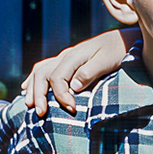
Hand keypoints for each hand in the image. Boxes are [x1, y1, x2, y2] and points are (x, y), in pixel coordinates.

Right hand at [22, 27, 136, 115]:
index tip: (71, 109)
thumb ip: (90, 72)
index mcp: (73, 56)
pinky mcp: (68, 62)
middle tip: (40, 113)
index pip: (57, 78)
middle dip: (39, 95)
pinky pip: (44, 69)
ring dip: (33, 88)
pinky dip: (34, 79)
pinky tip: (27, 88)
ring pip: (40, 71)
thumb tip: (73, 86)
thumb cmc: (118, 51)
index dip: (61, 96)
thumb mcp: (107, 61)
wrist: (124, 39)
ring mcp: (65, 58)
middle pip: (42, 74)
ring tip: (29, 105)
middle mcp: (65, 56)